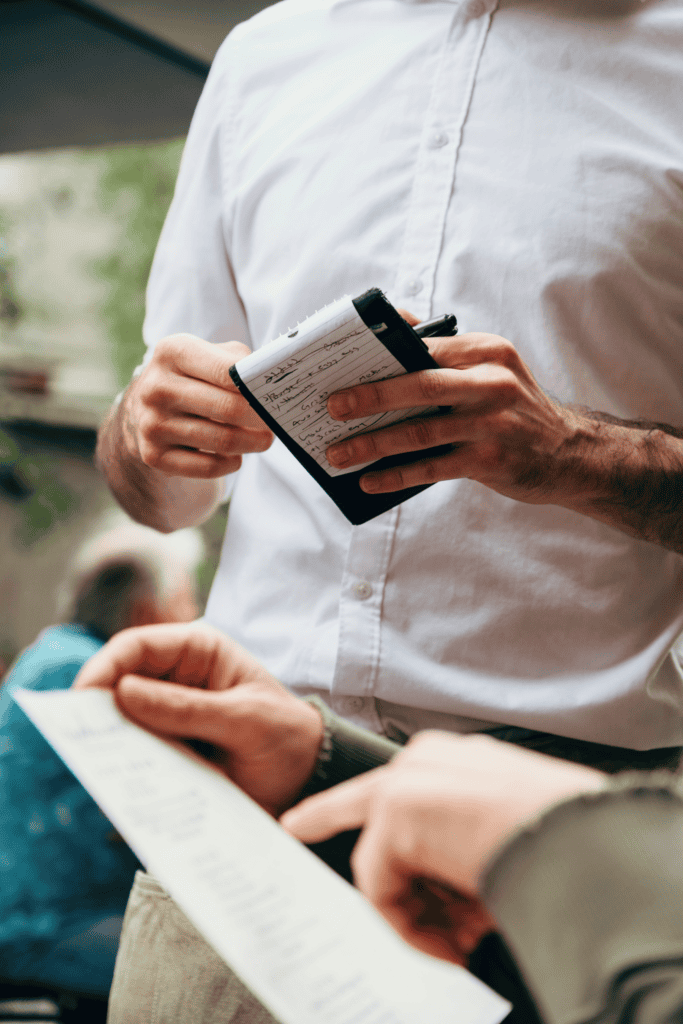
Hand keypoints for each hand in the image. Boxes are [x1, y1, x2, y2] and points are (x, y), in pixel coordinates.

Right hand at [74, 622, 322, 815]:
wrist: (309, 781)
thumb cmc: (287, 735)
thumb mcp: (245, 719)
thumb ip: (188, 708)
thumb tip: (123, 692)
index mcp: (198, 652)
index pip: (137, 646)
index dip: (106, 666)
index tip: (84, 696)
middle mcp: (176, 680)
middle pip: (119, 684)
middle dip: (98, 709)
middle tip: (79, 737)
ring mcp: (168, 718)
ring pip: (122, 724)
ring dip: (108, 743)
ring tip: (97, 765)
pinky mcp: (168, 753)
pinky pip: (135, 757)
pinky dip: (124, 770)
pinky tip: (119, 788)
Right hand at [123, 335, 273, 478]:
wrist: (147, 407)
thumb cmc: (194, 377)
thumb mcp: (211, 355)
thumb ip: (241, 362)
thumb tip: (271, 382)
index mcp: (172, 351)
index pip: (227, 372)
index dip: (257, 387)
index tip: (275, 397)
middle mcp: (157, 387)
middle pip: (229, 409)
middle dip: (261, 419)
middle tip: (276, 423)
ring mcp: (152, 423)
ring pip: (222, 441)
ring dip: (252, 443)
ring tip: (263, 440)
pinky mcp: (153, 455)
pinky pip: (208, 467)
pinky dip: (230, 463)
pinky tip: (235, 456)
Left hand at [282, 731, 604, 963]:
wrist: (580, 837)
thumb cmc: (564, 838)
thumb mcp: (511, 839)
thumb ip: (467, 853)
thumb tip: (456, 902)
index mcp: (462, 760)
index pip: (405, 784)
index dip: (377, 811)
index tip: (325, 811)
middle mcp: (429, 759)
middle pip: (362, 798)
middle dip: (325, 813)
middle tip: (294, 825)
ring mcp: (408, 780)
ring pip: (382, 862)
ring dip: (415, 913)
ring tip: (462, 941)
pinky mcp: (394, 810)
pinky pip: (381, 888)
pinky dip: (411, 926)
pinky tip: (452, 942)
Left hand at [325, 330, 585, 502]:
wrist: (571, 453)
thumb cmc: (516, 408)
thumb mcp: (492, 368)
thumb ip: (445, 352)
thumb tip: (394, 325)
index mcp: (486, 351)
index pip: (423, 347)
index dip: (378, 356)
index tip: (339, 366)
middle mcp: (492, 382)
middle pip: (419, 385)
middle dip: (369, 396)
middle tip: (331, 407)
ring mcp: (493, 424)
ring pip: (419, 432)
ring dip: (373, 444)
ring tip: (339, 454)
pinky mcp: (491, 461)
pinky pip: (431, 468)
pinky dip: (396, 475)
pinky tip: (369, 480)